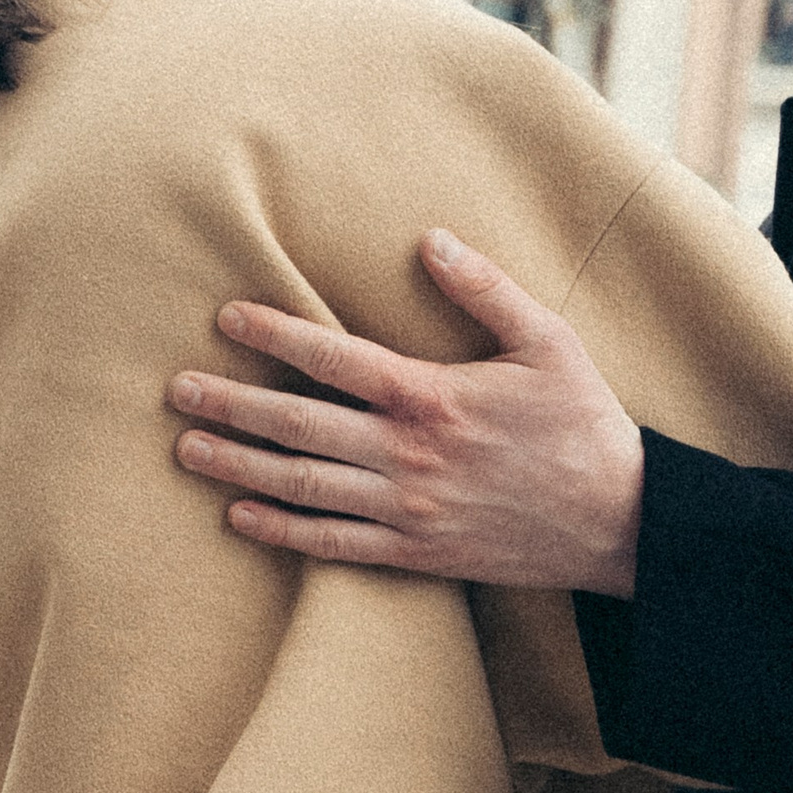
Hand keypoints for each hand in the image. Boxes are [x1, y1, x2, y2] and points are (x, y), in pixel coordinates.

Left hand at [167, 230, 646, 592]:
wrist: (615, 521)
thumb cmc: (582, 420)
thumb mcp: (547, 340)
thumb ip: (485, 288)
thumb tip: (430, 238)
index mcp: (432, 395)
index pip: (335, 359)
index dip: (276, 335)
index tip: (227, 317)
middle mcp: (406, 455)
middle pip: (298, 426)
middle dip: (231, 406)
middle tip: (177, 391)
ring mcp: (405, 511)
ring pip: (302, 487)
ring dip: (238, 467)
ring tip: (186, 450)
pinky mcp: (413, 554)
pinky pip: (331, 545)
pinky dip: (280, 530)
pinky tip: (240, 515)